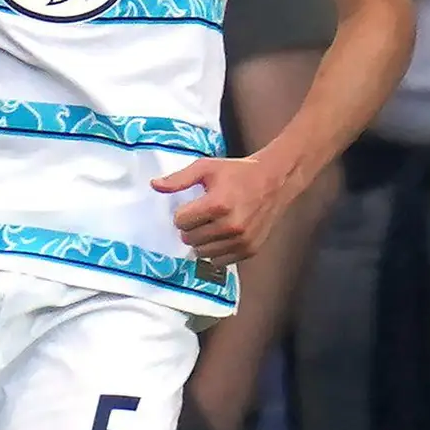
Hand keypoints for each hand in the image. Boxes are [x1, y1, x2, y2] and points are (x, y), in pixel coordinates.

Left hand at [153, 150, 308, 273]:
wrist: (275, 180)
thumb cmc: (238, 172)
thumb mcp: (207, 168)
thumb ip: (179, 179)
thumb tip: (154, 185)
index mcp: (218, 204)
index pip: (180, 221)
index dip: (183, 213)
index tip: (194, 205)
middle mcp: (230, 225)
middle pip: (189, 239)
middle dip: (191, 227)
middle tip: (203, 215)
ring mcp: (241, 240)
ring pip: (202, 253)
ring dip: (202, 241)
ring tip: (212, 226)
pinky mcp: (249, 250)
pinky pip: (219, 262)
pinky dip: (216, 251)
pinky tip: (222, 236)